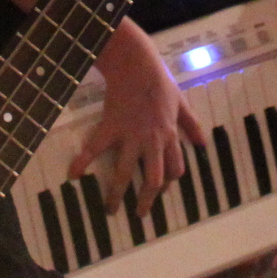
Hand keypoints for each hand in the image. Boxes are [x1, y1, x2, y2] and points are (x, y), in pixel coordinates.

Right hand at [73, 22, 201, 215]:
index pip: (175, 168)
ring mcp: (130, 135)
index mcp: (170, 135)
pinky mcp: (110, 127)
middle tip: (139, 214)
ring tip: (110, 209)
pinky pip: (95, 148)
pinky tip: (72, 175)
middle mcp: (152, 141)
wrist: (137, 64)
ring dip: (116, 194)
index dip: (168, 183)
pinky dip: (82, 162)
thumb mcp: (181, 102)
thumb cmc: (159, 81)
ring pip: (124, 172)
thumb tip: (203, 143)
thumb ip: (192, 124)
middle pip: (153, 179)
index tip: (159, 190)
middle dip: (146, 200)